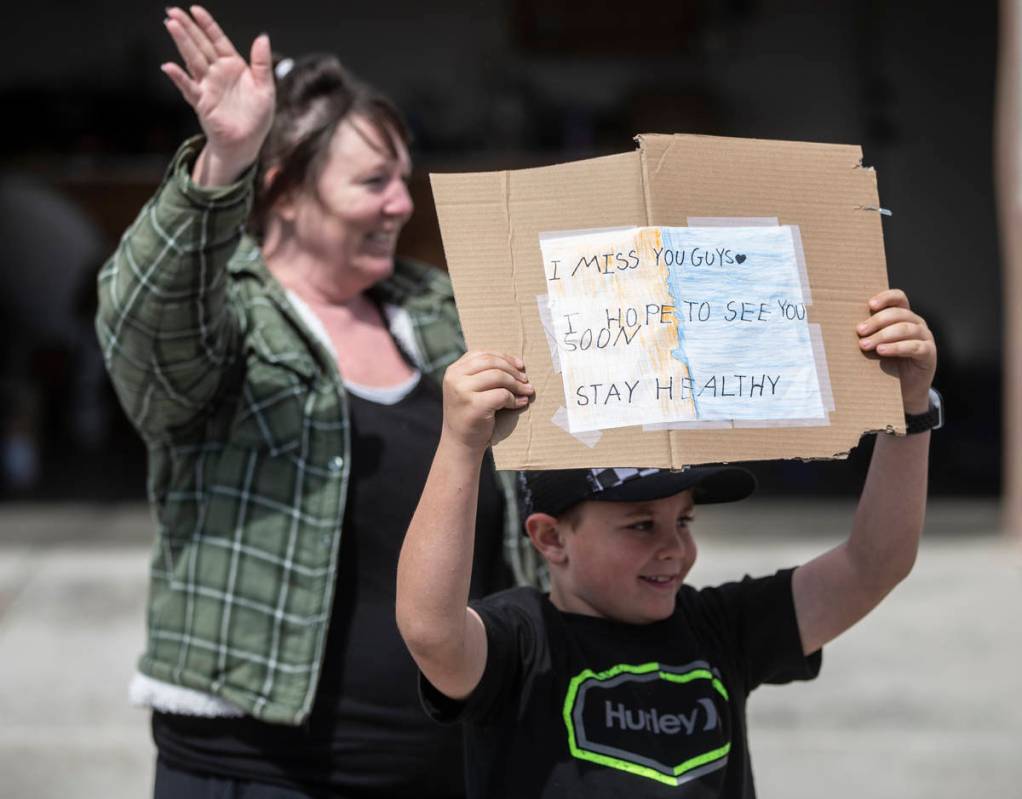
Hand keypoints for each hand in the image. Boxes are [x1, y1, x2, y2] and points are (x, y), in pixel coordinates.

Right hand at [161, 6, 274, 184]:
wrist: (246, 143)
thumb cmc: (255, 118)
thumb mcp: (265, 89)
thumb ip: (262, 64)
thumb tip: (262, 37)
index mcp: (233, 67)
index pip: (218, 41)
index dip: (207, 25)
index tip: (195, 10)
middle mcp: (217, 73)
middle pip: (200, 45)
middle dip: (188, 28)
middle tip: (173, 11)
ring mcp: (207, 87)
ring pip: (193, 60)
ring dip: (182, 43)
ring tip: (171, 25)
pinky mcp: (202, 103)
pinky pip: (189, 88)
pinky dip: (179, 77)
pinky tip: (170, 67)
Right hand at [441, 352, 533, 451]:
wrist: (460, 443)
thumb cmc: (470, 415)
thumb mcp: (469, 389)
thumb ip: (483, 374)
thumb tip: (517, 364)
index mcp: (454, 371)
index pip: (482, 354)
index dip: (504, 357)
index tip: (519, 366)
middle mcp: (454, 378)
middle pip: (491, 362)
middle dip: (512, 370)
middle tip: (525, 380)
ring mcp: (462, 391)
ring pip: (498, 376)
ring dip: (517, 384)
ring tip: (527, 391)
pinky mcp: (474, 404)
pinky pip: (502, 394)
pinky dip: (514, 399)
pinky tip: (519, 403)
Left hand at [857, 289, 936, 412]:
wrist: (904, 389)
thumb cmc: (887, 363)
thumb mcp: (875, 345)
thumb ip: (868, 333)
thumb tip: (842, 326)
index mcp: (904, 316)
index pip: (899, 298)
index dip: (886, 297)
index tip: (870, 305)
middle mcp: (917, 323)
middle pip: (899, 314)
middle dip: (877, 321)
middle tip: (859, 331)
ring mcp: (925, 337)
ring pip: (906, 329)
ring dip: (883, 336)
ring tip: (865, 345)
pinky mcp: (929, 353)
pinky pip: (914, 346)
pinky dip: (896, 347)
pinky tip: (882, 351)